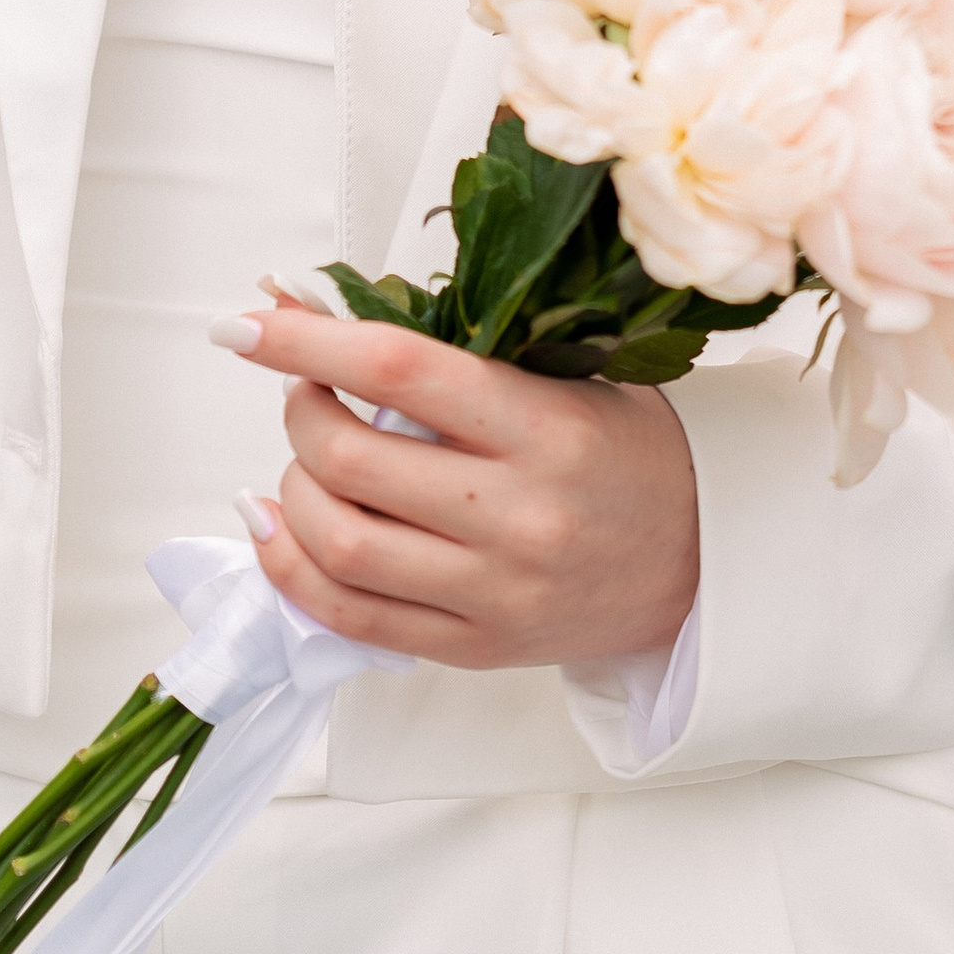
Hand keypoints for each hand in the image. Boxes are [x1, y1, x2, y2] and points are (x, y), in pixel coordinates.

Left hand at [219, 300, 698, 670]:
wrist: (703, 561)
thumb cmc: (626, 450)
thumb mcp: (565, 375)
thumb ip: (456, 350)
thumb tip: (316, 306)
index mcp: (545, 427)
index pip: (399, 367)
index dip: (308, 339)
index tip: (250, 319)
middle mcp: (517, 515)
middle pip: (353, 457)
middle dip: (299, 411)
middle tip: (304, 389)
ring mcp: (494, 591)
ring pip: (340, 542)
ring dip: (291, 488)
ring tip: (303, 460)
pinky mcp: (475, 647)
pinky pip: (352, 617)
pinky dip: (291, 569)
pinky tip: (274, 528)